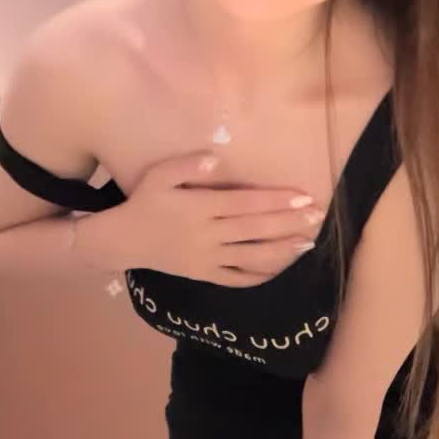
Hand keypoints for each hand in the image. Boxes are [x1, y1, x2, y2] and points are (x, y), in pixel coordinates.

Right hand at [103, 151, 323, 285]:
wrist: (121, 242)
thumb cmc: (143, 203)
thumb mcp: (158, 176)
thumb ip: (187, 166)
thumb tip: (218, 160)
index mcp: (199, 208)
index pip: (245, 204)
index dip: (276, 201)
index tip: (303, 197)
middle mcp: (207, 235)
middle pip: (255, 230)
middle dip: (288, 224)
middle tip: (317, 218)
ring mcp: (207, 259)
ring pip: (251, 256)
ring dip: (282, 250)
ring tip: (308, 243)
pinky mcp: (204, 274)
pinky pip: (236, 278)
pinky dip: (260, 275)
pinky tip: (280, 268)